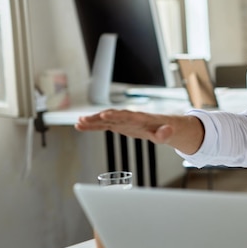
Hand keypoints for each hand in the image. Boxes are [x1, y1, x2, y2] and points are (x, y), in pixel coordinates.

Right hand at [75, 109, 203, 153]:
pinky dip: (93, 126)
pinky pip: (104, 125)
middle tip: (85, 118)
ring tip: (79, 122)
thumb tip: (167, 131)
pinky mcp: (119, 125)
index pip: (127, 115)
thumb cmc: (166, 130)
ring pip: (105, 120)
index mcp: (140, 118)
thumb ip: (165, 133)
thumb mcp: (168, 134)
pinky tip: (80, 126)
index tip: (105, 114)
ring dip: (92, 121)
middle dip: (98, 117)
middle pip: (112, 116)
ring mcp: (123, 121)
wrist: (165, 126)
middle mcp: (129, 117)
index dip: (116, 115)